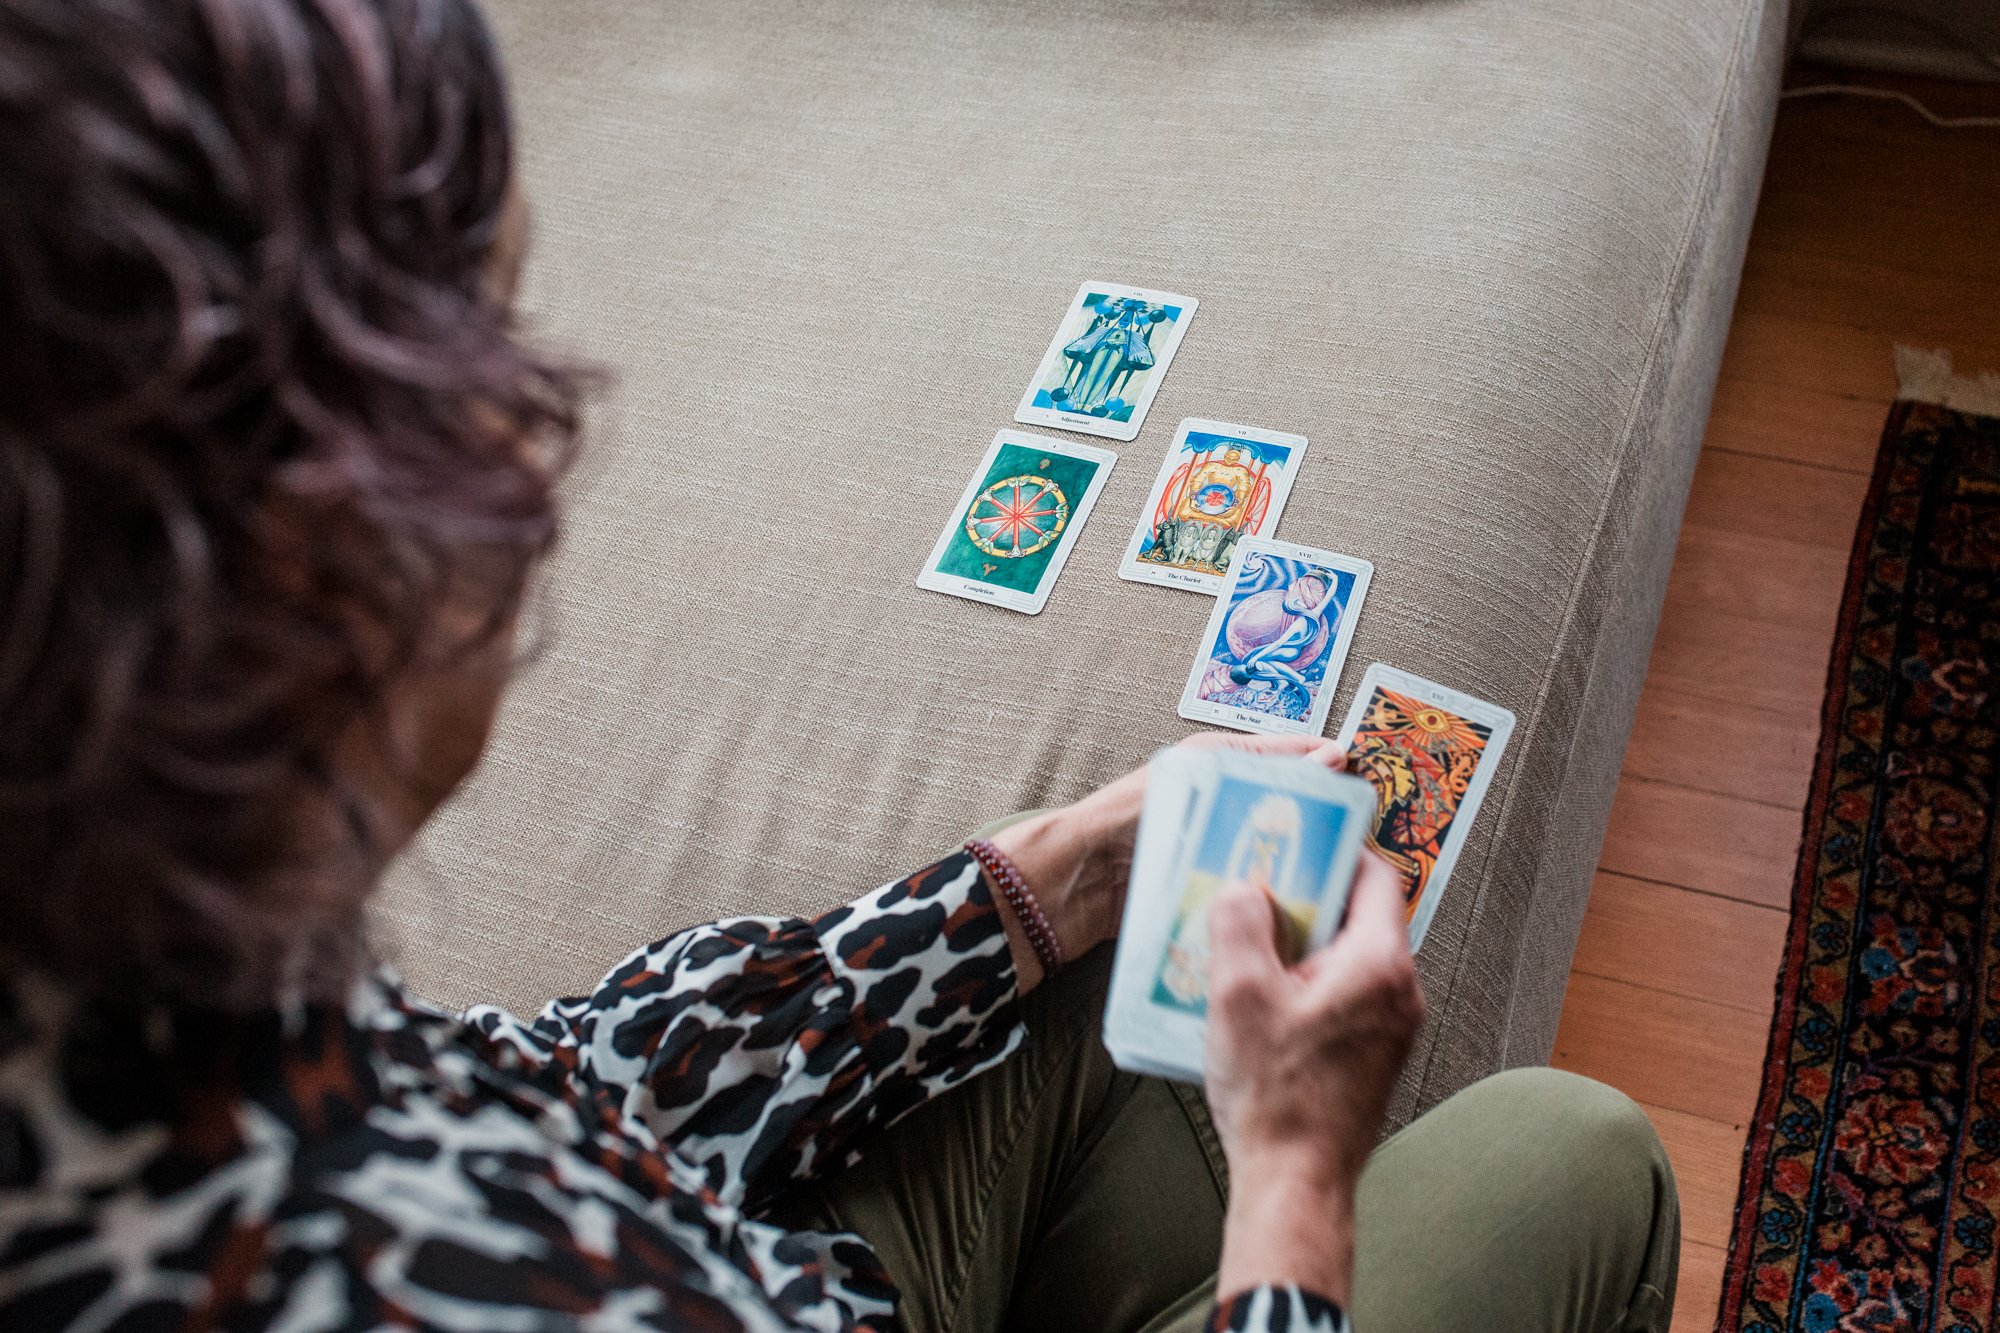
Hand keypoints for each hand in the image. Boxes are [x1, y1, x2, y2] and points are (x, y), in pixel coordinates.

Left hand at [985, 733, 1347, 988]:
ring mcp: (1224, 854)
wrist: (1081, 879)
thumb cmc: (1129, 816)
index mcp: (1229, 769)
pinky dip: (1277, 903)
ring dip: (1305, 875)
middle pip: (1296, 819)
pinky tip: (1302, 916)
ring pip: (1282, 860)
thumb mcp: (1201, 774)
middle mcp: (1230, 810)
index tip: (1369, 801)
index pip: (1298, 767)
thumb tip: (1334, 756)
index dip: (1334, 782)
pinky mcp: (1215, 894)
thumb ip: (1266, 764)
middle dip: (1327, 835)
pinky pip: (1257, 896)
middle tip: (1361, 857)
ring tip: (1341, 890)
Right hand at [1204, 850, 1423, 1306]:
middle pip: (1360, 916)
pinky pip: (1345, 997)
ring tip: (1248, 946)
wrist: (1296, 1184)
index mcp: (1379, 964)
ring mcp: (1392, 1028)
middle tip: (1257, 890)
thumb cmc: (1276, 1097)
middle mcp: (1400, 992)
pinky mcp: (1373, 1057)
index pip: (1376, 876)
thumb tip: (1243, 890)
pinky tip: (1260, 1000)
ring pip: (1350, 959)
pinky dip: (1309, 984)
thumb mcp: (1238, 994)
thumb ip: (1239, 924)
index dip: (1336, 849)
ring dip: (1303, 945)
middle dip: (1307, 899)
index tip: (1297, 838)